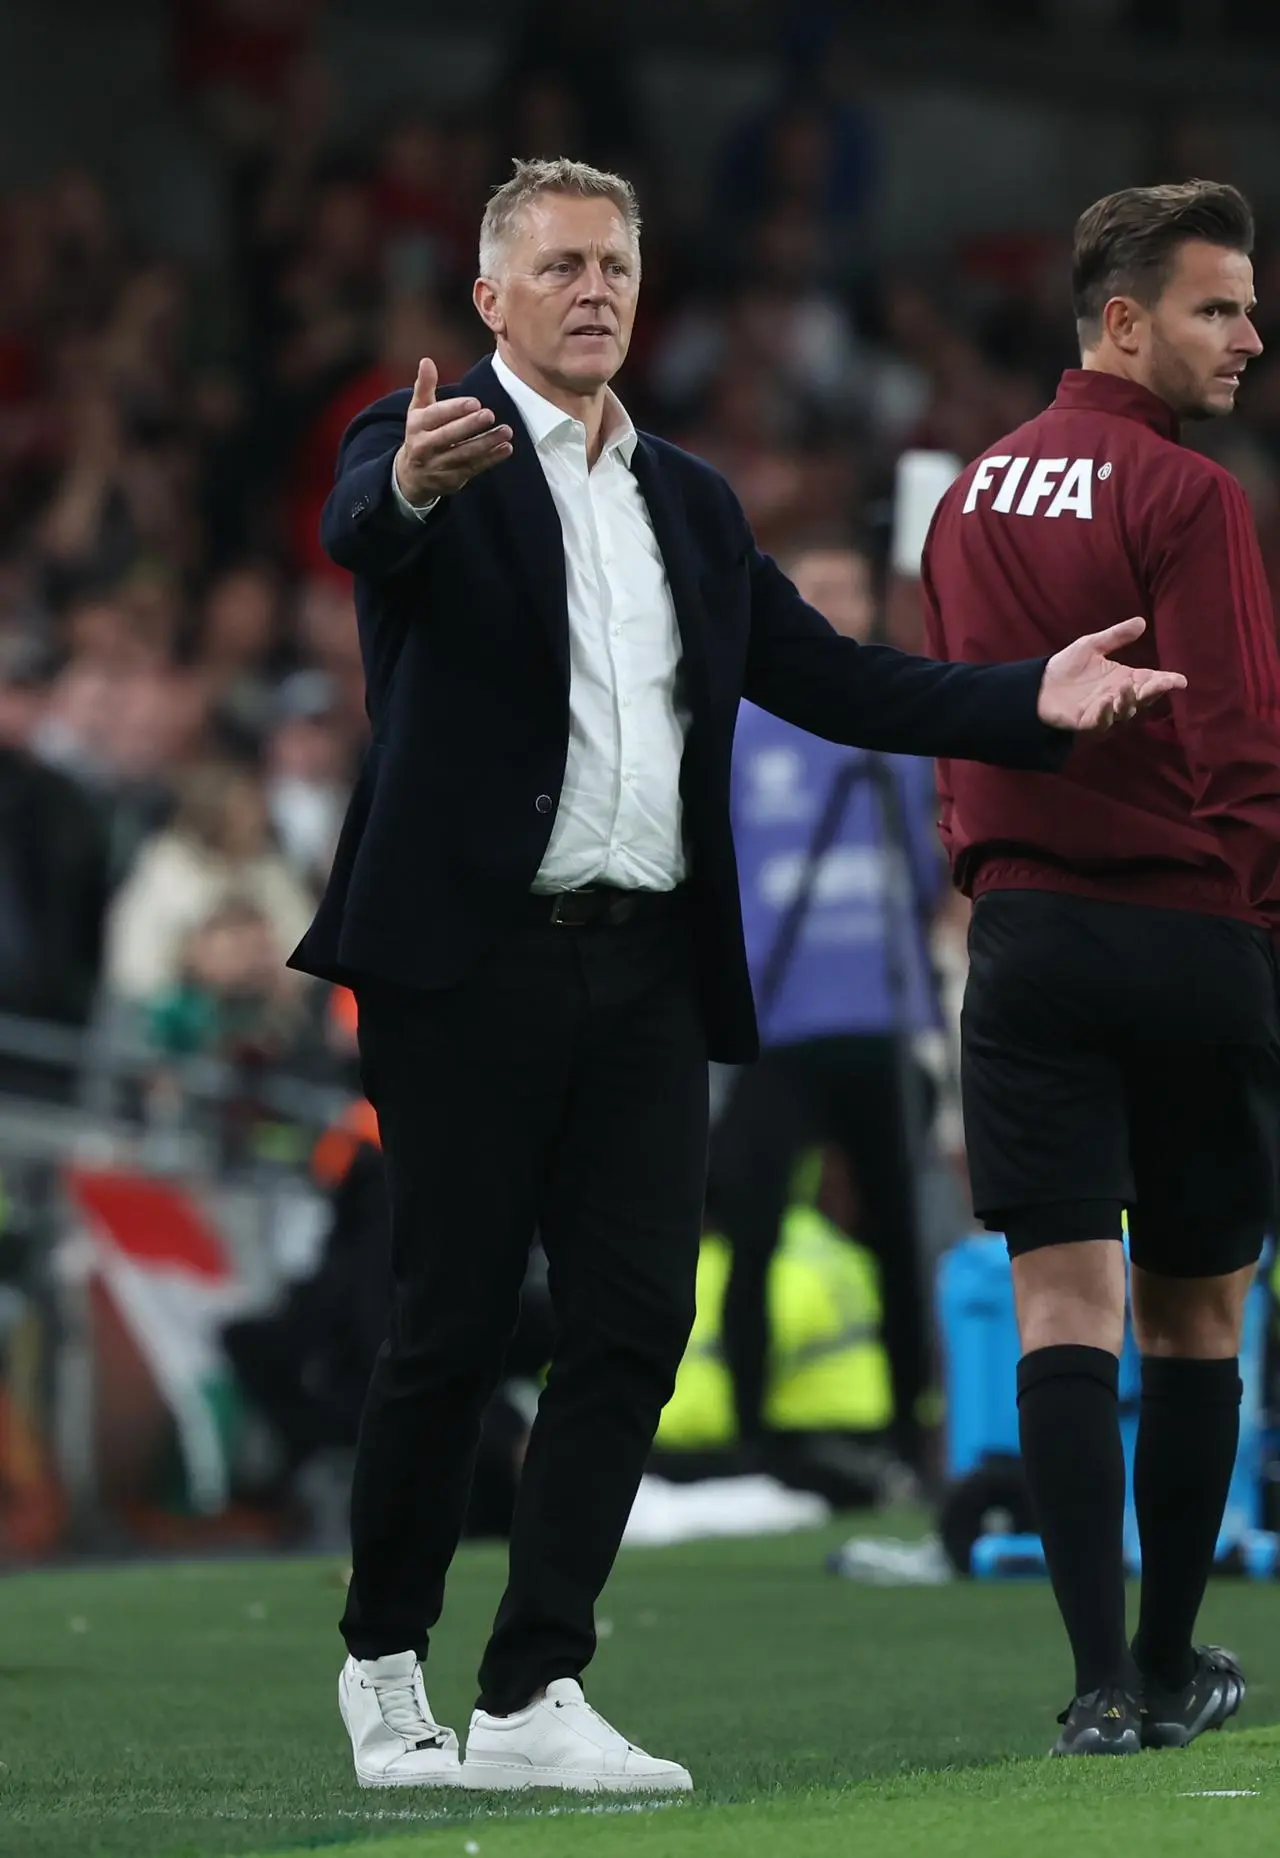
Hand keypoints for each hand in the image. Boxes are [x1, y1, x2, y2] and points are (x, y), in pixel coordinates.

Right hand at [393, 357, 513, 504]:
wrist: (411, 476)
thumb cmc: (420, 434)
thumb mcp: (417, 410)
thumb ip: (424, 386)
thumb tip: (426, 360)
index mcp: (416, 425)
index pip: (436, 415)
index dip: (455, 409)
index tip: (475, 402)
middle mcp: (424, 446)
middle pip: (449, 436)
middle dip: (470, 426)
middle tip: (490, 415)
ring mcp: (438, 465)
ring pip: (464, 454)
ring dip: (487, 443)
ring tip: (506, 431)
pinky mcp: (452, 479)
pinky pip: (474, 468)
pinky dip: (491, 459)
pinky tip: (506, 448)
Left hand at [1038, 618, 1185, 734]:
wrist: (1038, 684)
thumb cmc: (1067, 666)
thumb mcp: (1093, 645)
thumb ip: (1117, 636)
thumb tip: (1142, 622)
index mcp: (1124, 679)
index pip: (1150, 681)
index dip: (1166, 682)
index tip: (1180, 680)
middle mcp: (1118, 696)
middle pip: (1142, 698)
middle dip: (1154, 692)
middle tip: (1162, 684)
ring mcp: (1104, 711)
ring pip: (1124, 711)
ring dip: (1128, 700)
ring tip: (1126, 686)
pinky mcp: (1086, 722)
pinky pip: (1100, 721)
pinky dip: (1105, 712)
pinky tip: (1106, 700)